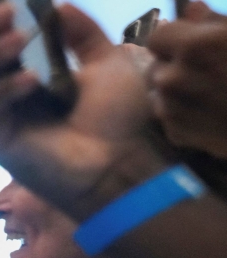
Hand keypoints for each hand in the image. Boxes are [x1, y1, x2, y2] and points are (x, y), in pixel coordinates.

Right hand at [0, 3, 169, 220]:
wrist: (118, 163)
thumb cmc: (114, 121)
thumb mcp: (106, 65)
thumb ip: (82, 35)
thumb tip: (59, 5)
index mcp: (24, 76)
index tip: (9, 3)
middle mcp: (3, 96)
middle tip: (8, 13)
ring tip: (20, 39)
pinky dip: (3, 89)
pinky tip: (30, 79)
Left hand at [148, 2, 226, 157]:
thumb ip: (214, 21)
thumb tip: (191, 8)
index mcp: (193, 48)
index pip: (157, 37)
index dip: (173, 40)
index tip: (190, 46)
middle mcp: (174, 78)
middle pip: (157, 66)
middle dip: (175, 67)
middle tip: (207, 73)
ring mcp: (171, 108)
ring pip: (160, 93)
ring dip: (176, 92)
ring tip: (210, 94)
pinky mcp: (175, 133)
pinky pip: (169, 117)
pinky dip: (183, 115)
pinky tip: (209, 114)